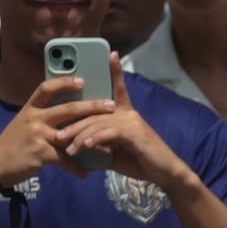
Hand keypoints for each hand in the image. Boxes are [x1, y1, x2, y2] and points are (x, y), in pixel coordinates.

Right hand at [0, 75, 116, 184]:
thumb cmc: (16, 142)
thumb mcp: (26, 123)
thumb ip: (45, 116)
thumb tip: (72, 109)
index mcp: (31, 108)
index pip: (46, 89)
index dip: (64, 82)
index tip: (82, 80)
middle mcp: (34, 118)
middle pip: (68, 109)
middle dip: (92, 107)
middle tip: (111, 106)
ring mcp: (37, 135)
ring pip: (71, 135)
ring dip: (92, 141)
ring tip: (109, 146)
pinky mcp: (40, 153)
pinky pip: (65, 160)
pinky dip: (76, 168)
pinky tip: (87, 174)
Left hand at [54, 52, 184, 189]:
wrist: (166, 173)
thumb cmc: (143, 163)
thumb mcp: (117, 154)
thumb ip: (101, 148)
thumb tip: (82, 152)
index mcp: (127, 115)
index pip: (119, 89)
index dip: (116, 71)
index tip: (112, 54)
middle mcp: (130, 114)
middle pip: (96, 111)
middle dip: (75, 123)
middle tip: (58, 135)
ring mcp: (133, 122)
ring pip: (98, 123)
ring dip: (79, 135)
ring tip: (66, 148)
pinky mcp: (134, 134)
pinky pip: (108, 133)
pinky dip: (93, 140)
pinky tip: (83, 147)